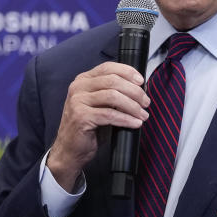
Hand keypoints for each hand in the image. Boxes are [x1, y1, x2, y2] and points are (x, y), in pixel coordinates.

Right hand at [45, 62, 149, 191]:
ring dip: (132, 106)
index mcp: (83, 80)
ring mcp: (78, 101)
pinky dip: (125, 119)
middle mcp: (78, 87)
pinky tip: (135, 123)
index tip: (141, 81)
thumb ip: (112, 93)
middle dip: (134, 91)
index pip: (108, 67)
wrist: (70, 149)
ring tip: (142, 114)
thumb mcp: (99, 105)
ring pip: (113, 96)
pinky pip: (109, 115)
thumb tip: (138, 89)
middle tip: (146, 102)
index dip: (128, 72)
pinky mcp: (81, 117)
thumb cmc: (88, 127)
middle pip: (113, 81)